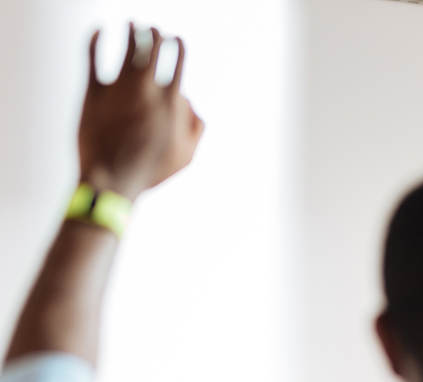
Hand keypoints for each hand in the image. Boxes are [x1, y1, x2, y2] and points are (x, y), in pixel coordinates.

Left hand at [78, 24, 203, 199]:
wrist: (113, 180)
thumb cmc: (152, 171)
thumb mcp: (186, 154)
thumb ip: (196, 126)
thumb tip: (190, 103)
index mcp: (172, 102)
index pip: (178, 60)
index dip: (178, 45)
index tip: (175, 39)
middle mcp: (147, 89)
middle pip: (154, 47)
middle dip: (156, 34)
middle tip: (153, 29)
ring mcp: (119, 89)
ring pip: (127, 46)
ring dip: (133, 31)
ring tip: (133, 25)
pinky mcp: (93, 93)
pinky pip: (91, 57)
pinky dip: (95, 40)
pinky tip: (98, 29)